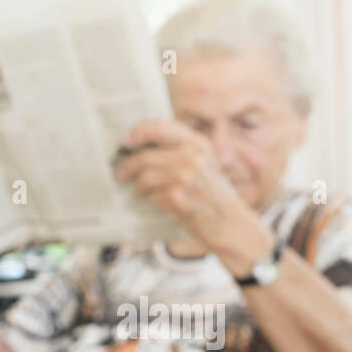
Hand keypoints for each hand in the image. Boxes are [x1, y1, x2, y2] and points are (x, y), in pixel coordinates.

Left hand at [116, 120, 271, 273]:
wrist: (231, 224)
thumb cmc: (214, 195)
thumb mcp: (205, 163)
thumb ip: (181, 150)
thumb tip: (143, 145)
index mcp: (198, 144)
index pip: (160, 127)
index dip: (139, 132)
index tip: (128, 141)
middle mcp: (192, 157)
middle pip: (145, 156)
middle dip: (127, 165)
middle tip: (120, 173)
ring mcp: (185, 177)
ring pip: (145, 176)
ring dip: (137, 186)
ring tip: (138, 191)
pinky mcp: (179, 198)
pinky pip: (152, 195)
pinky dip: (150, 200)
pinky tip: (154, 202)